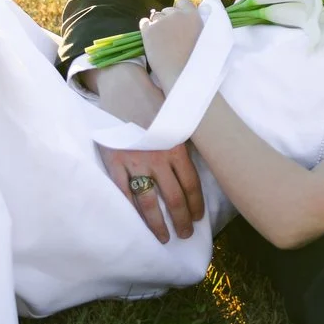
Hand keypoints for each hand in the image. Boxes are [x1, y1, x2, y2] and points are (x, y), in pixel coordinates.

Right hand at [92, 62, 204, 240]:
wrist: (122, 85)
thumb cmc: (153, 99)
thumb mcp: (176, 117)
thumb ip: (186, 139)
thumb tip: (208, 152)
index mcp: (177, 146)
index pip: (191, 184)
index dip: (196, 205)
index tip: (199, 218)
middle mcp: (159, 158)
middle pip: (174, 198)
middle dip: (182, 220)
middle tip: (185, 235)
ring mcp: (135, 162)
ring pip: (150, 202)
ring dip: (159, 224)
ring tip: (165, 238)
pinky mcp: (115, 162)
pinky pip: (124, 193)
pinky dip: (132, 211)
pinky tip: (138, 224)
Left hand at [139, 0, 204, 88]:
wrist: (182, 74)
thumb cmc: (195, 61)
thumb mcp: (203, 37)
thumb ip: (194, 25)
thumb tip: (186, 20)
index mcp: (193, 16)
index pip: (183, 2)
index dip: (179, 11)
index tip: (178, 21)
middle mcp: (177, 15)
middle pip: (168, 10)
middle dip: (168, 20)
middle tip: (169, 36)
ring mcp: (162, 22)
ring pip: (156, 17)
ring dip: (157, 25)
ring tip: (160, 40)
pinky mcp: (149, 30)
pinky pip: (144, 22)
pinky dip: (146, 28)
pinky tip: (150, 38)